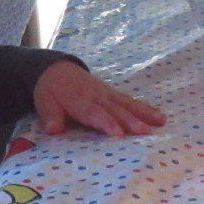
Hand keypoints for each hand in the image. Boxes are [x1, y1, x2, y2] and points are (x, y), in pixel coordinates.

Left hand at [34, 61, 166, 136]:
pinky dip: (145, 108)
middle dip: (130, 121)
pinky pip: (130, 101)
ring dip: (143, 114)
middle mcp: (97, 96)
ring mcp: (108, 94)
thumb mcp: (44, 102)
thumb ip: (50, 116)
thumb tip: (54, 129)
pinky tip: (159, 116)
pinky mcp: (114, 94)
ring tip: (159, 122)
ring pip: (127, 104)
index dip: (106, 122)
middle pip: (116, 110)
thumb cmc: (51, 91)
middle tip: (145, 132)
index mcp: (80, 101)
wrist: (57, 70)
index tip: (118, 133)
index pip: (94, 113)